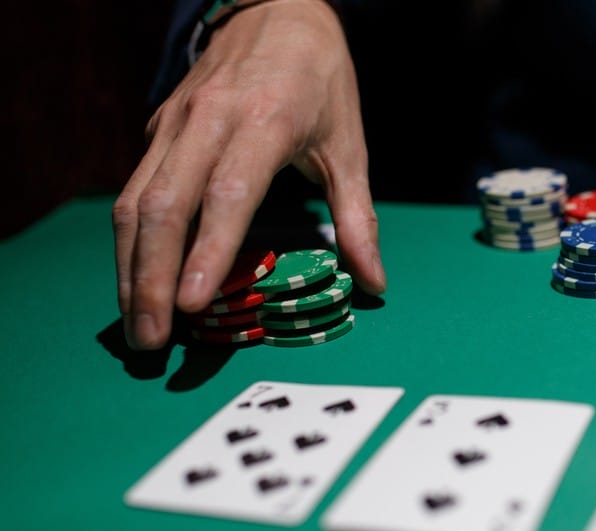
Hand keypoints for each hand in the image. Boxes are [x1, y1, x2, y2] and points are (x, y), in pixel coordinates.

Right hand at [112, 0, 384, 350]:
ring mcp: (175, 123)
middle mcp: (210, 121)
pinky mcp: (157, 129)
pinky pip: (133, 189)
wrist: (276, 9)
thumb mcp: (350, 145)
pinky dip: (129, 241)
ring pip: (135, 200)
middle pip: (165, 205)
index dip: (208, 251)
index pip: (229, 194)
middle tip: (153, 341)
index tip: (193, 304)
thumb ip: (359, 217)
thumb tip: (375, 283)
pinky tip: (135, 281)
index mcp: (266, 123)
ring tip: (137, 326)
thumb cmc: (320, 80)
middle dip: (152, 278)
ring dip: (129, 268)